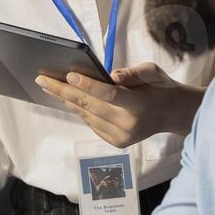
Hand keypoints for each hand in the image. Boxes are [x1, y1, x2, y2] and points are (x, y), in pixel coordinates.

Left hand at [35, 62, 204, 147]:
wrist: (172, 114)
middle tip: (42, 79)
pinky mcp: (115, 142)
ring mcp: (120, 137)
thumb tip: (110, 76)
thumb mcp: (153, 72)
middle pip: (90, 106)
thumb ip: (133, 73)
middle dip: (63, 91)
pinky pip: (91, 123)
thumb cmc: (160, 87)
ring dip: (66, 101)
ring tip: (48, 86)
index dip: (88, 86)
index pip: (109, 95)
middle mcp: (127, 124)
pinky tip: (66, 98)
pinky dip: (79, 110)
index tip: (68, 75)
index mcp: (138, 105)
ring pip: (86, 115)